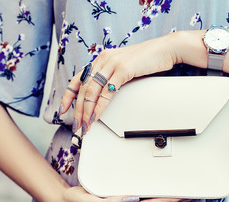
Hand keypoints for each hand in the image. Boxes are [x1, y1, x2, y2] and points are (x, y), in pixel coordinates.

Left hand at [60, 33, 178, 133]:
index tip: (63, 108)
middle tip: (76, 124)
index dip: (69, 95)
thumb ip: (112, 76)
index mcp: (101, 59)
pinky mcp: (123, 69)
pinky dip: (100, 106)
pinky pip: (107, 92)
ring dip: (87, 111)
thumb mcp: (124, 67)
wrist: (165, 49)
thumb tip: (103, 94)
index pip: (78, 78)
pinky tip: (97, 116)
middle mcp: (103, 59)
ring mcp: (112, 63)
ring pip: (92, 91)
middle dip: (78, 109)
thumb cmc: (146, 59)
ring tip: (85, 124)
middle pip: (83, 88)